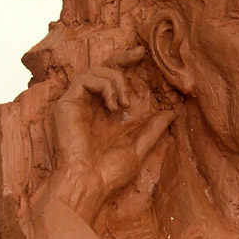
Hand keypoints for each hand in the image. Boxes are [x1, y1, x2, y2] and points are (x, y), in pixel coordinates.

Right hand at [48, 47, 175, 222]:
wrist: (87, 185)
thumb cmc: (108, 175)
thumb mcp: (138, 149)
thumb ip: (153, 130)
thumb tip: (171, 113)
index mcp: (104, 114)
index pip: (114, 82)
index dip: (126, 65)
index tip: (143, 56)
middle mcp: (90, 106)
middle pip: (102, 69)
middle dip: (122, 58)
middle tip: (139, 54)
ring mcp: (77, 104)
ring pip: (95, 71)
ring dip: (116, 81)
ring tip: (125, 103)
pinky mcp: (66, 104)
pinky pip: (85, 80)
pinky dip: (104, 86)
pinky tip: (113, 106)